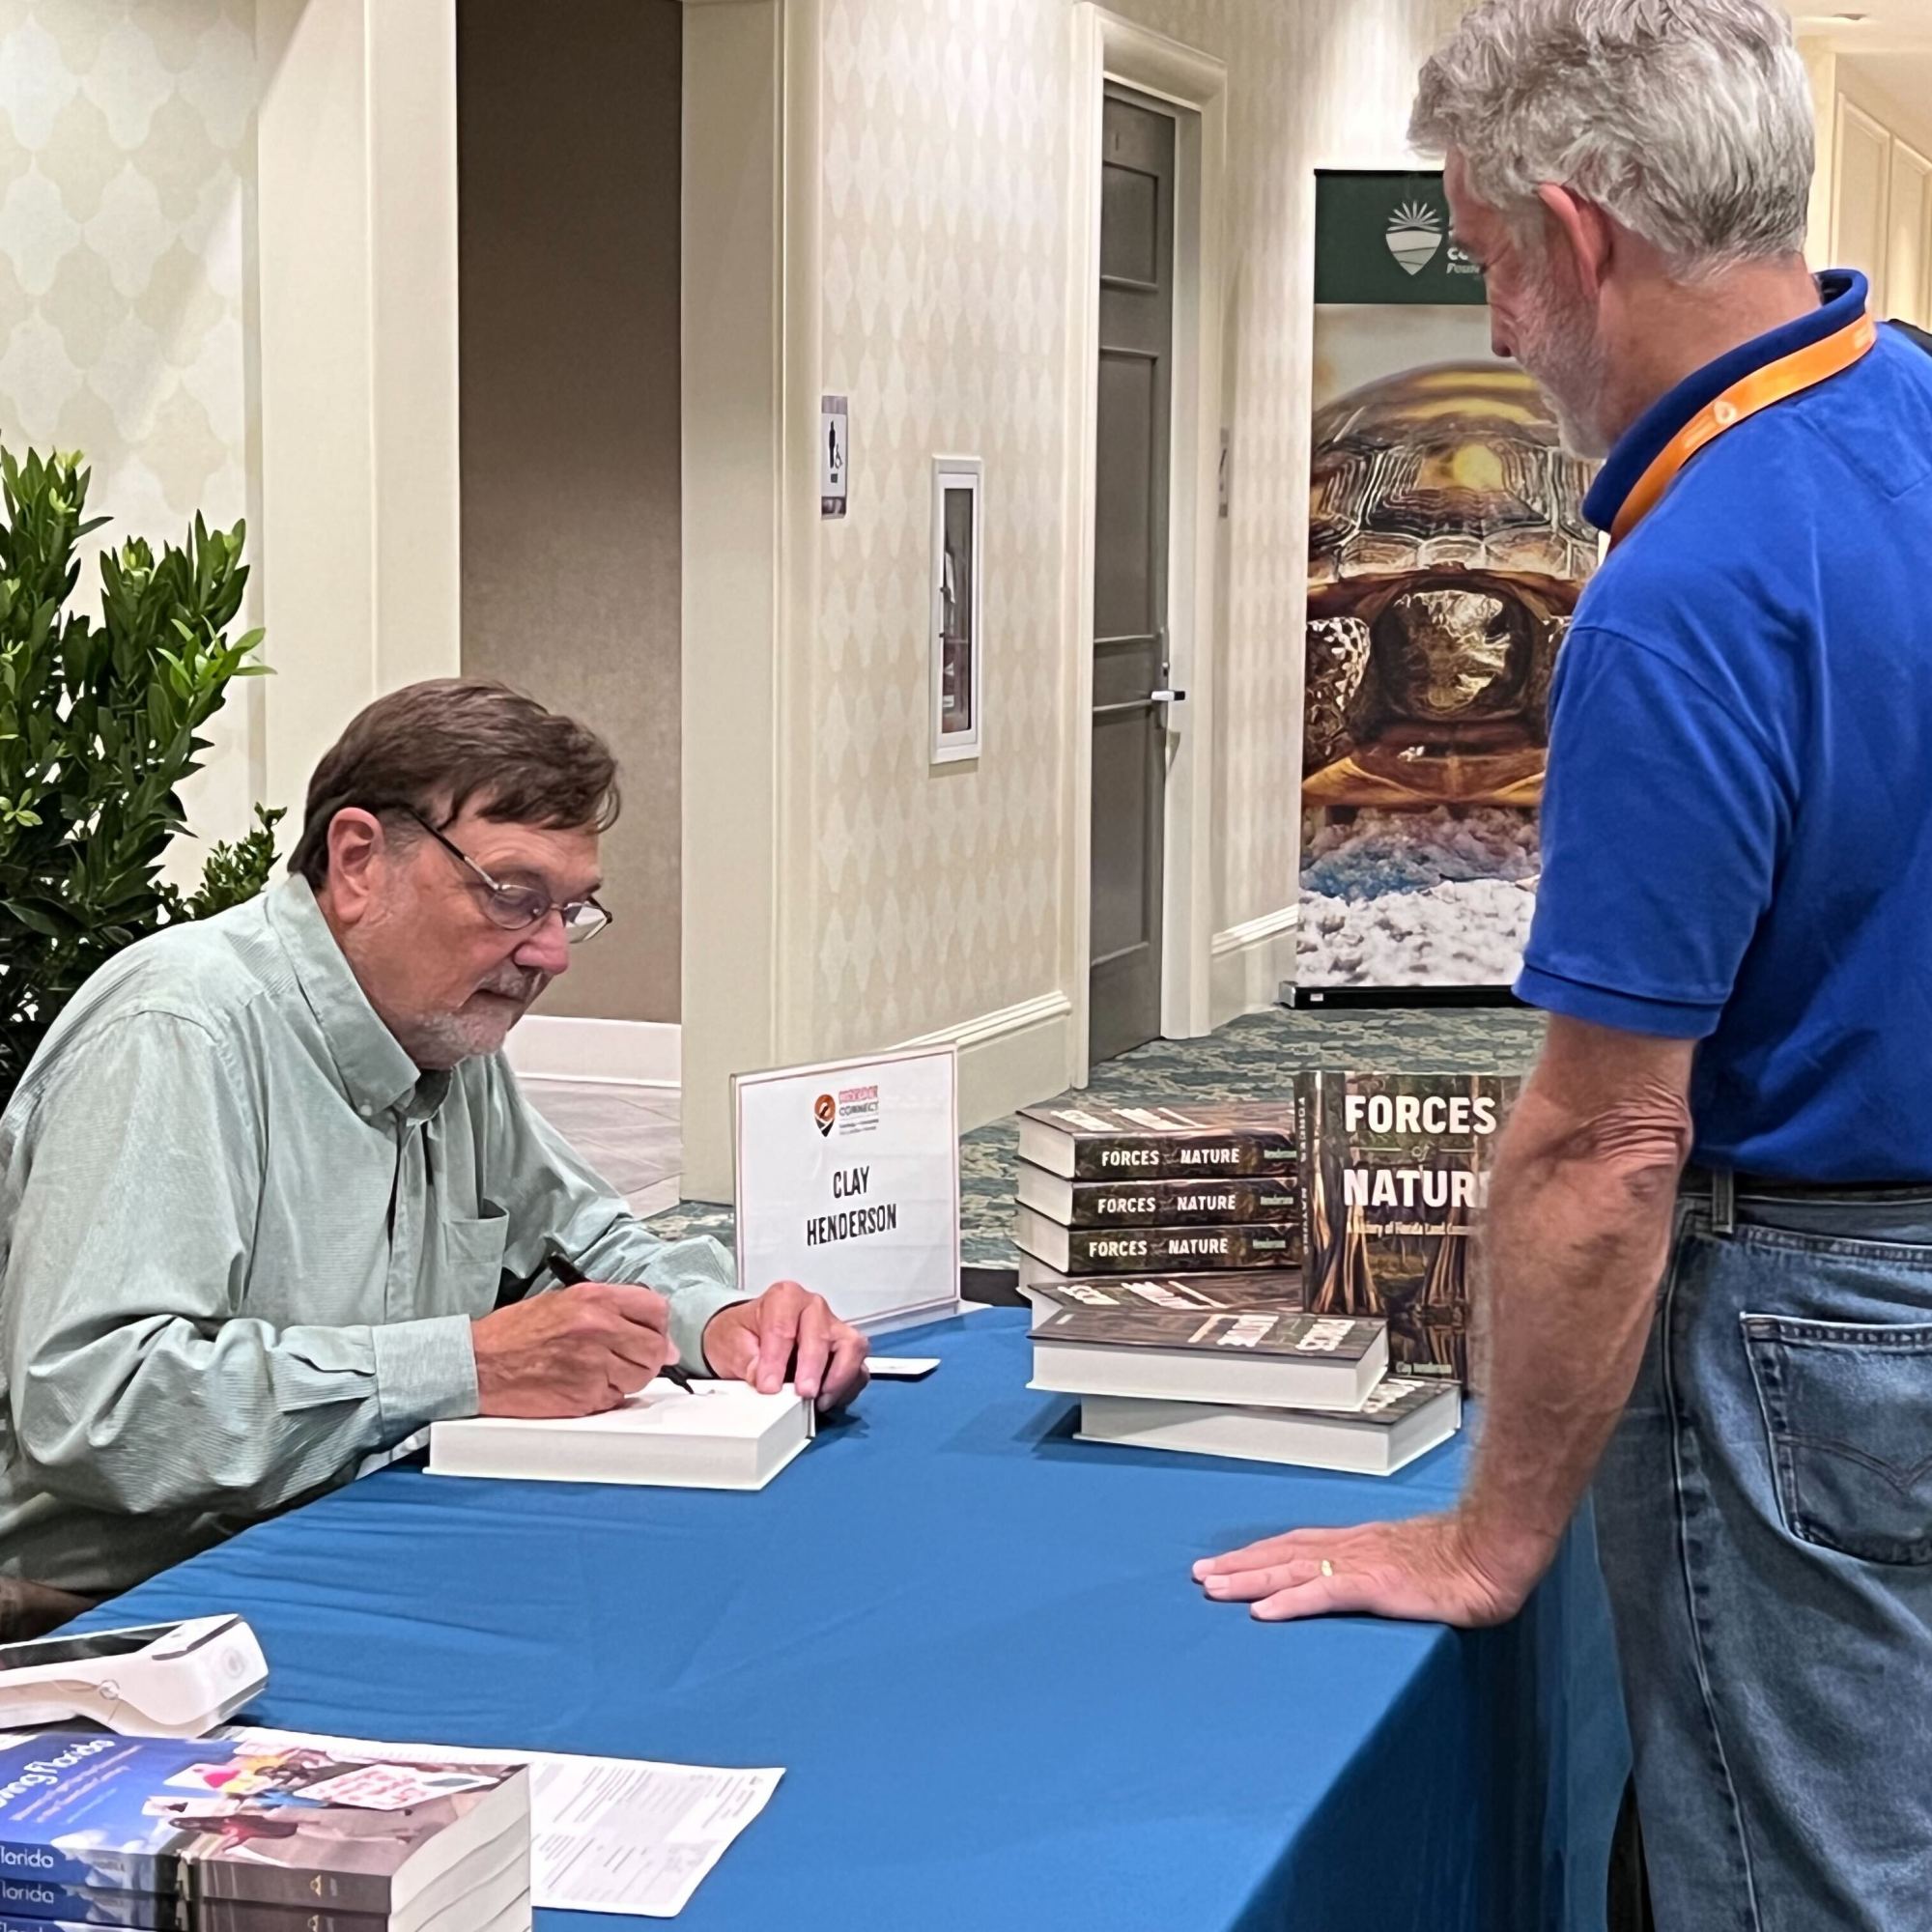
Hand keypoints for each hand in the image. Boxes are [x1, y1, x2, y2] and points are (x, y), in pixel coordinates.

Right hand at [472, 1282, 675, 1416]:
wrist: (479, 1364)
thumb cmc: (515, 1334)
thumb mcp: (564, 1302)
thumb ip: (611, 1312)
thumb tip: (651, 1333)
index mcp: (595, 1299)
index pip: (656, 1309)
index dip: (657, 1325)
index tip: (651, 1334)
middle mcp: (599, 1328)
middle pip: (655, 1348)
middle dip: (648, 1356)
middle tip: (628, 1359)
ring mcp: (594, 1364)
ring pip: (640, 1377)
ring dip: (628, 1378)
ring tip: (598, 1371)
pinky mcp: (585, 1395)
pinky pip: (616, 1399)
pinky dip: (607, 1397)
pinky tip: (583, 1385)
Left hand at [703, 1282, 868, 1409]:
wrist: (748, 1339)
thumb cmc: (742, 1336)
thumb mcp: (731, 1344)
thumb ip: (745, 1360)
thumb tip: (761, 1376)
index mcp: (784, 1298)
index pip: (783, 1327)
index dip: (776, 1360)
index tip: (768, 1386)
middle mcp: (814, 1308)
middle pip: (821, 1335)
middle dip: (812, 1368)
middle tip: (801, 1394)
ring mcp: (834, 1329)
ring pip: (852, 1347)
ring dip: (838, 1377)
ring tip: (819, 1400)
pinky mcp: (846, 1352)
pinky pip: (859, 1368)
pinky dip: (847, 1388)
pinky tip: (827, 1401)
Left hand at [1191, 1511, 1541, 1626]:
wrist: (1492, 1551)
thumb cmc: (1460, 1559)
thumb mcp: (1408, 1561)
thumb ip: (1378, 1570)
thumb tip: (1358, 1584)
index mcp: (1358, 1543)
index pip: (1295, 1545)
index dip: (1258, 1554)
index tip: (1225, 1562)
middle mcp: (1350, 1548)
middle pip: (1282, 1554)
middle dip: (1239, 1565)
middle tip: (1200, 1575)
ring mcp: (1361, 1564)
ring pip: (1292, 1570)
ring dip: (1249, 1580)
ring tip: (1214, 1589)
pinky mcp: (1376, 1585)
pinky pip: (1323, 1593)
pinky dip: (1290, 1602)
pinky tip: (1263, 1613)